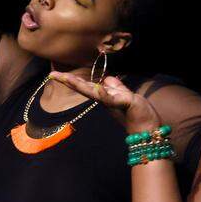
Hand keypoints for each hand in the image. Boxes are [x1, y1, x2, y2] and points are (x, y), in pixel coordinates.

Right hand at [48, 72, 162, 134]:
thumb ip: (116, 86)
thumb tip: (106, 79)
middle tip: (53, 75)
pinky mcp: (123, 103)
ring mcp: (113, 102)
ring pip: (94, 92)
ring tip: (67, 78)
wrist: (148, 126)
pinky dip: (105, 93)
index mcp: (105, 96)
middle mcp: (105, 99)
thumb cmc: (137, 111)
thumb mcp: (125, 94)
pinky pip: (112, 98)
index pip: (85, 85)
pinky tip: (99, 88)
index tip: (55, 74)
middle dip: (69, 81)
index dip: (71, 80)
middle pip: (84, 88)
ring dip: (80, 85)